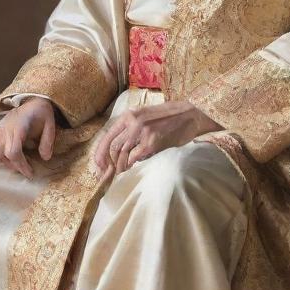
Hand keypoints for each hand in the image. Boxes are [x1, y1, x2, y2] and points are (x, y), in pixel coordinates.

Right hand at [0, 97, 56, 177]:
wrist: (31, 100)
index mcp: (18, 127)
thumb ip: (48, 140)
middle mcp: (5, 128)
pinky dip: (0, 157)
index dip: (21, 166)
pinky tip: (11, 158)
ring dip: (6, 163)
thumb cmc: (41, 113)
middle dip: (15, 167)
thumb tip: (45, 158)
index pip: (13, 152)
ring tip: (18, 165)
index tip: (30, 173)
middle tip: (26, 171)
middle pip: (3, 155)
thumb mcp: (50, 124)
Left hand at [92, 99, 220, 176]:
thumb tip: (117, 148)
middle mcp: (133, 121)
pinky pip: (134, 157)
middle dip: (107, 163)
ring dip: (119, 167)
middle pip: (112, 146)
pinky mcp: (152, 141)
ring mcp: (142, 131)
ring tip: (120, 174)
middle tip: (106, 174)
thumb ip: (130, 128)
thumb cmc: (168, 118)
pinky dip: (130, 165)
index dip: (100, 152)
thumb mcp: (145, 116)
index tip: (98, 165)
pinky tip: (131, 169)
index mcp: (129, 115)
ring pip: (122, 153)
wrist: (191, 115)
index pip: (107, 135)